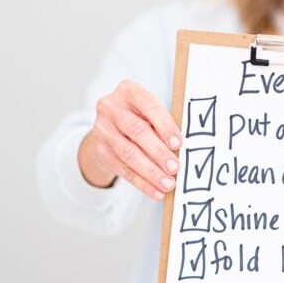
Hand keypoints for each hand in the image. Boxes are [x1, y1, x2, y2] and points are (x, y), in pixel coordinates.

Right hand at [78, 80, 181, 199]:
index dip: (164, 125)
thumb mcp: (152, 112)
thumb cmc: (143, 117)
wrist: (112, 126)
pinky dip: (141, 183)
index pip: (149, 105)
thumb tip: (183, 149)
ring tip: (168, 183)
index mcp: (129, 91)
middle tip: (175, 168)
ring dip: (150, 171)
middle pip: (137, 131)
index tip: (178, 144)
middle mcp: (111, 107)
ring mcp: (102, 128)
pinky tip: (156, 191)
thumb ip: (165, 124)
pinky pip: (122, 169)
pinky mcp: (100, 150)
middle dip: (158, 152)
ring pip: (128, 153)